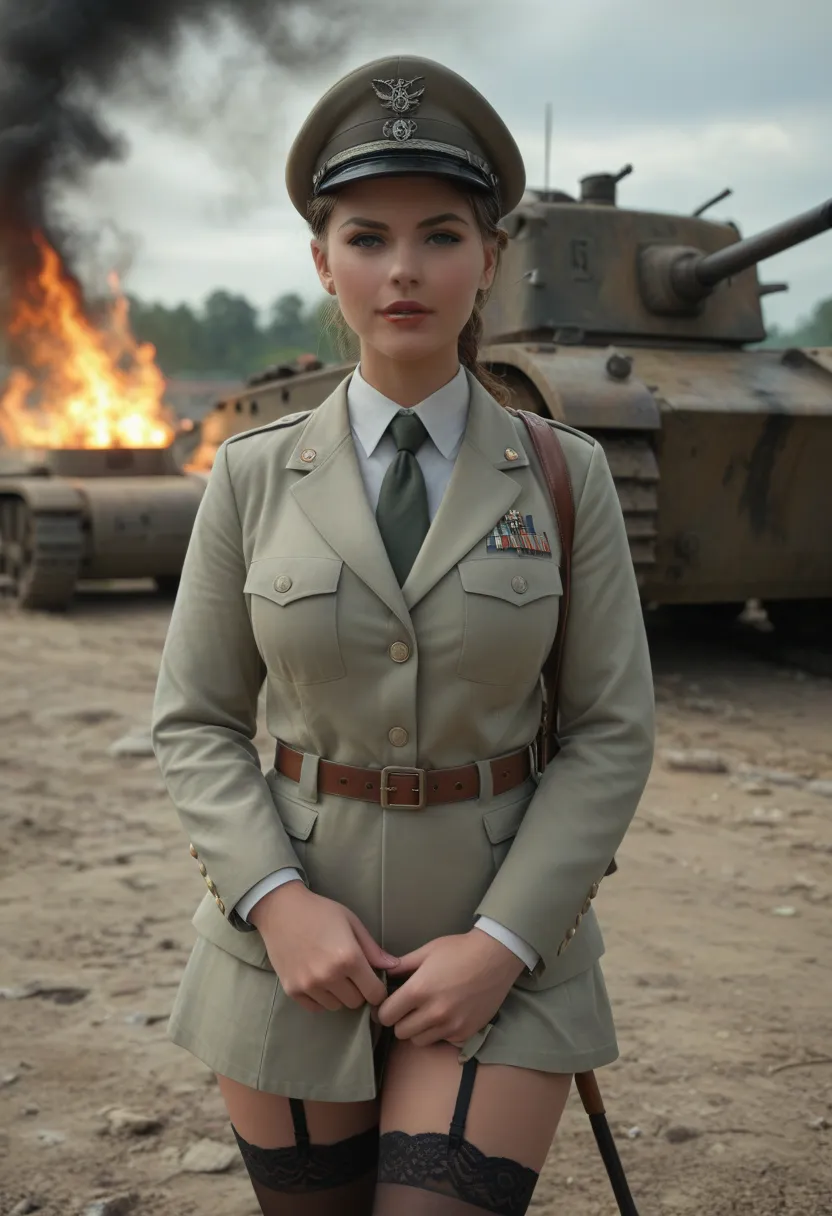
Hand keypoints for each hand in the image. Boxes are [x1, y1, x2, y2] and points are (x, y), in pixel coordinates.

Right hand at [249, 882, 396, 1014]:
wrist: (281, 910)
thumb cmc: (320, 912)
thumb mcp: (351, 923)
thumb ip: (373, 949)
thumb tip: (394, 967)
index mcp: (348, 958)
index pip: (374, 993)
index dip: (377, 989)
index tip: (373, 982)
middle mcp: (329, 976)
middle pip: (356, 1002)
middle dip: (358, 991)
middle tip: (351, 974)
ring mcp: (309, 985)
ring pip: (336, 1006)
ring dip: (339, 995)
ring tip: (332, 974)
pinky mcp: (292, 991)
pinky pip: (316, 1008)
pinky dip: (321, 998)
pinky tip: (318, 979)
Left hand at [376, 928, 526, 1047]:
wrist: (496, 957)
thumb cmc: (459, 950)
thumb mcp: (426, 951)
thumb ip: (401, 966)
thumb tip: (381, 974)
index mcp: (419, 990)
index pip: (386, 1015)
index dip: (383, 1009)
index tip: (388, 1005)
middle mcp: (433, 1013)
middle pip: (400, 1032)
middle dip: (400, 1020)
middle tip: (409, 1008)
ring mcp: (451, 1026)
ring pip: (419, 1041)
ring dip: (419, 1029)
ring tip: (428, 1012)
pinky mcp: (465, 1034)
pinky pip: (442, 1040)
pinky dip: (440, 1032)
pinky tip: (448, 1015)